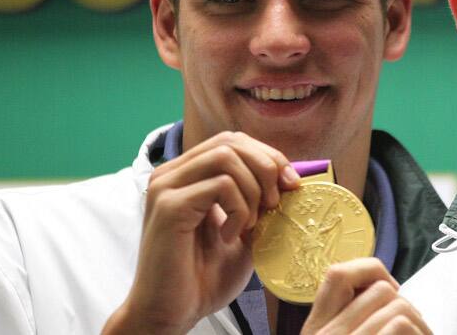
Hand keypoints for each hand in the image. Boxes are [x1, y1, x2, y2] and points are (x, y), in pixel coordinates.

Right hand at [103, 131, 299, 334]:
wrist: (172, 314)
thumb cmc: (203, 277)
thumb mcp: (243, 231)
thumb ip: (260, 202)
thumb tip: (290, 178)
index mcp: (187, 175)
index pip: (233, 141)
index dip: (268, 155)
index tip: (291, 184)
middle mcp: (171, 174)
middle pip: (231, 141)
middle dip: (266, 167)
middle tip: (276, 203)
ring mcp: (166, 187)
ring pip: (227, 157)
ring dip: (253, 190)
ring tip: (250, 224)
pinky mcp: (169, 206)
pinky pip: (220, 186)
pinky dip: (238, 210)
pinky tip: (229, 237)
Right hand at [301, 258, 431, 334]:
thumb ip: (348, 319)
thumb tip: (380, 289)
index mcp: (316, 328)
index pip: (337, 274)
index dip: (370, 271)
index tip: (390, 289)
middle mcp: (324, 334)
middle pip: (380, 289)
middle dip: (404, 304)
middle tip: (413, 323)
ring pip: (396, 305)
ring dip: (417, 321)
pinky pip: (399, 324)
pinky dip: (419, 332)